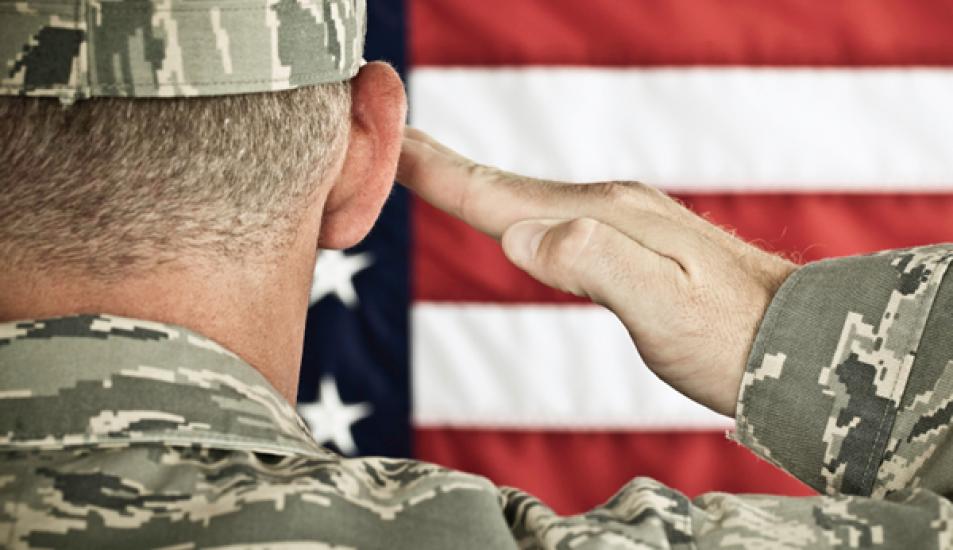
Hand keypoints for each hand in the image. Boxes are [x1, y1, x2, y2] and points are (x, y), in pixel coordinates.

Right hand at [397, 128, 796, 416]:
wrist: (799, 342)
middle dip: (440, 162)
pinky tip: (510, 215)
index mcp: (601, 218)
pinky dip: (511, 208)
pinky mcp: (628, 244)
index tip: (386, 141)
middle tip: (386, 137)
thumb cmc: (732, 337)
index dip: (437, 171)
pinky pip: (551, 218)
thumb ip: (594, 262)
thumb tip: (520, 236)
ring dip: (471, 182)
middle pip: (504, 185)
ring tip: (428, 167)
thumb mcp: (663, 306)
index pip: (499, 195)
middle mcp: (605, 208)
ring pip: (525, 198)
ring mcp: (619, 222)